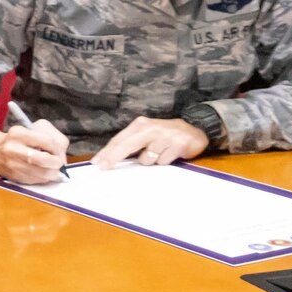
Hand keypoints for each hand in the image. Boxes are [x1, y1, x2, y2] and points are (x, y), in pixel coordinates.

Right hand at [0, 120, 69, 184]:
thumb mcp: (35, 129)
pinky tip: (42, 172)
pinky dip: (44, 178)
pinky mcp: (14, 178)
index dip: (56, 147)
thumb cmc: (20, 139)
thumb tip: (62, 158)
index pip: (47, 141)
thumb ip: (53, 138)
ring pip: (42, 174)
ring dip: (53, 173)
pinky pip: (37, 181)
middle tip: (58, 162)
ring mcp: (12, 165)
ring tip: (52, 168)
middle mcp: (12, 149)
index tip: (56, 150)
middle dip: (56, 162)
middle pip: (43, 159)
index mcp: (17, 133)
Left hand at [92, 117, 209, 171]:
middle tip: (104, 167)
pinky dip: (164, 161)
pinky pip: (163, 161)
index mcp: (140, 124)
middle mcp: (151, 128)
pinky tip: (170, 154)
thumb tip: (110, 159)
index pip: (120, 139)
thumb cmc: (165, 134)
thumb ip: (131, 144)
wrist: (194, 130)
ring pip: (147, 158)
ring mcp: (165, 135)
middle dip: (114, 157)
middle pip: (127, 145)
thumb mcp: (146, 134)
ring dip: (150, 161)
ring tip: (159, 153)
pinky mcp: (178, 144)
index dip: (108, 152)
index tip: (97, 162)